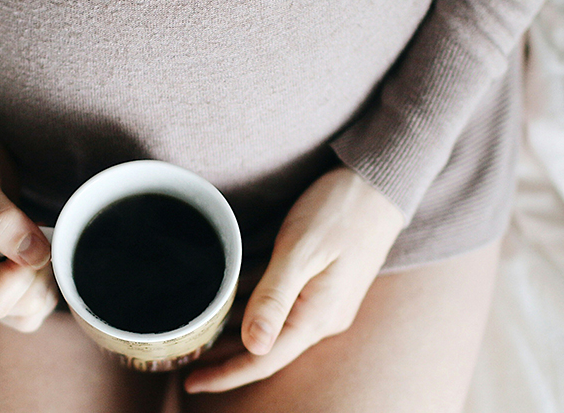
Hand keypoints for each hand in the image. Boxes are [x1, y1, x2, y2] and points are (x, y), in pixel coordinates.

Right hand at [0, 106, 56, 331]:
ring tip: (37, 232)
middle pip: (15, 310)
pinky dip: (46, 271)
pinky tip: (39, 237)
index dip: (22, 273)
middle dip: (37, 273)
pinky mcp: (2, 265)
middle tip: (37, 228)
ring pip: (28, 309)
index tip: (31, 232)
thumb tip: (35, 254)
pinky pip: (32, 291)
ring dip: (45, 275)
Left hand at [184, 166, 405, 392]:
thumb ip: (276, 296)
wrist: (379, 182)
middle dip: (223, 351)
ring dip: (233, 322)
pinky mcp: (319, 279)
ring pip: (268, 319)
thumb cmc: (342, 210)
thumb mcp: (302, 249)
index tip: (191, 381)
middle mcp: (320, 315)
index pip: (264, 358)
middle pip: (263, 343)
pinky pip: (278, 297)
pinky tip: (225, 289)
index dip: (226, 373)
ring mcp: (321, 298)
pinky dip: (250, 295)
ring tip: (196, 322)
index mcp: (317, 315)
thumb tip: (253, 345)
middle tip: (184, 350)